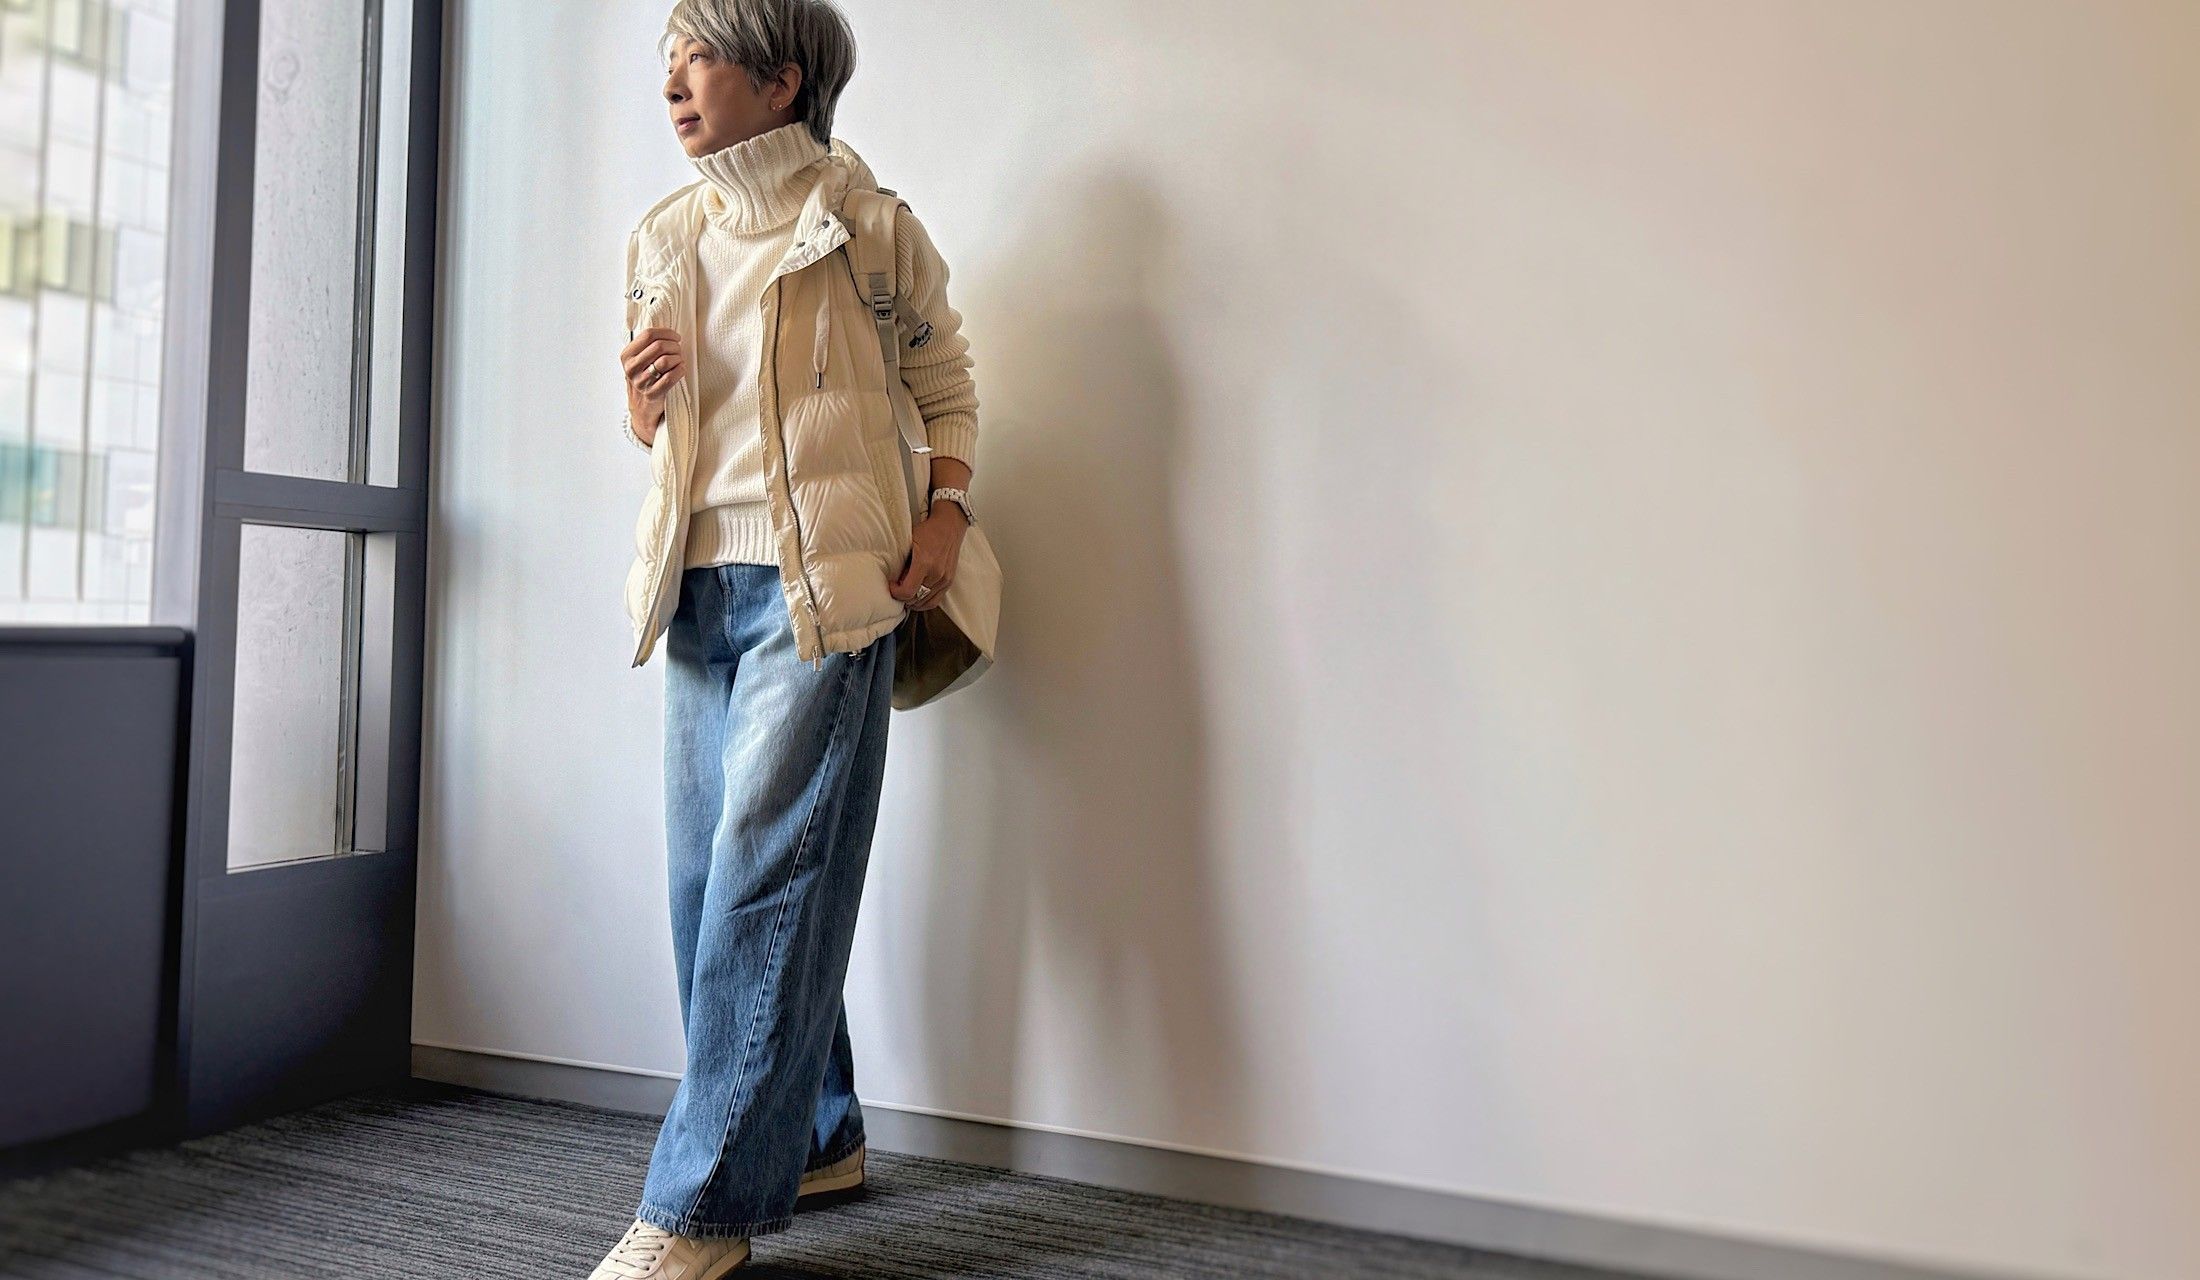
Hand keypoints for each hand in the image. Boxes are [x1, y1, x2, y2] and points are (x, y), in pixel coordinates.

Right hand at [620, 326, 683, 446]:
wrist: (642, 406)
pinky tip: (680, 369)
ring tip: (678, 360)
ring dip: (678, 358)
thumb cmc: (644, 378)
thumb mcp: (638, 360)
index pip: (648, 335)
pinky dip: (680, 370)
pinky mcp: (653, 393)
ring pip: (666, 360)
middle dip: (674, 346)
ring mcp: (641, 381)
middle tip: (678, 350)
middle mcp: (631, 368)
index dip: (666, 333)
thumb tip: (667, 329)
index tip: (675, 336)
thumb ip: (647, 345)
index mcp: (627, 355)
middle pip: (659, 346)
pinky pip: (671, 377)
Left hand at [889, 505, 967, 610]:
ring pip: (926, 602)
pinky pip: (936, 600)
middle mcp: (937, 574)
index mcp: (925, 563)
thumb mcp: (910, 542)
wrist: (949, 526)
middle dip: (903, 597)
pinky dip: (925, 602)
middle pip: (916, 599)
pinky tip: (917, 597)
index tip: (892, 585)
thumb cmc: (928, 531)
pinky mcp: (949, 581)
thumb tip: (896, 580)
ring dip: (914, 601)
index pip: (908, 592)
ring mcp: (945, 579)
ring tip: (906, 593)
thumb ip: (903, 562)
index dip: (896, 592)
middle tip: (897, 589)